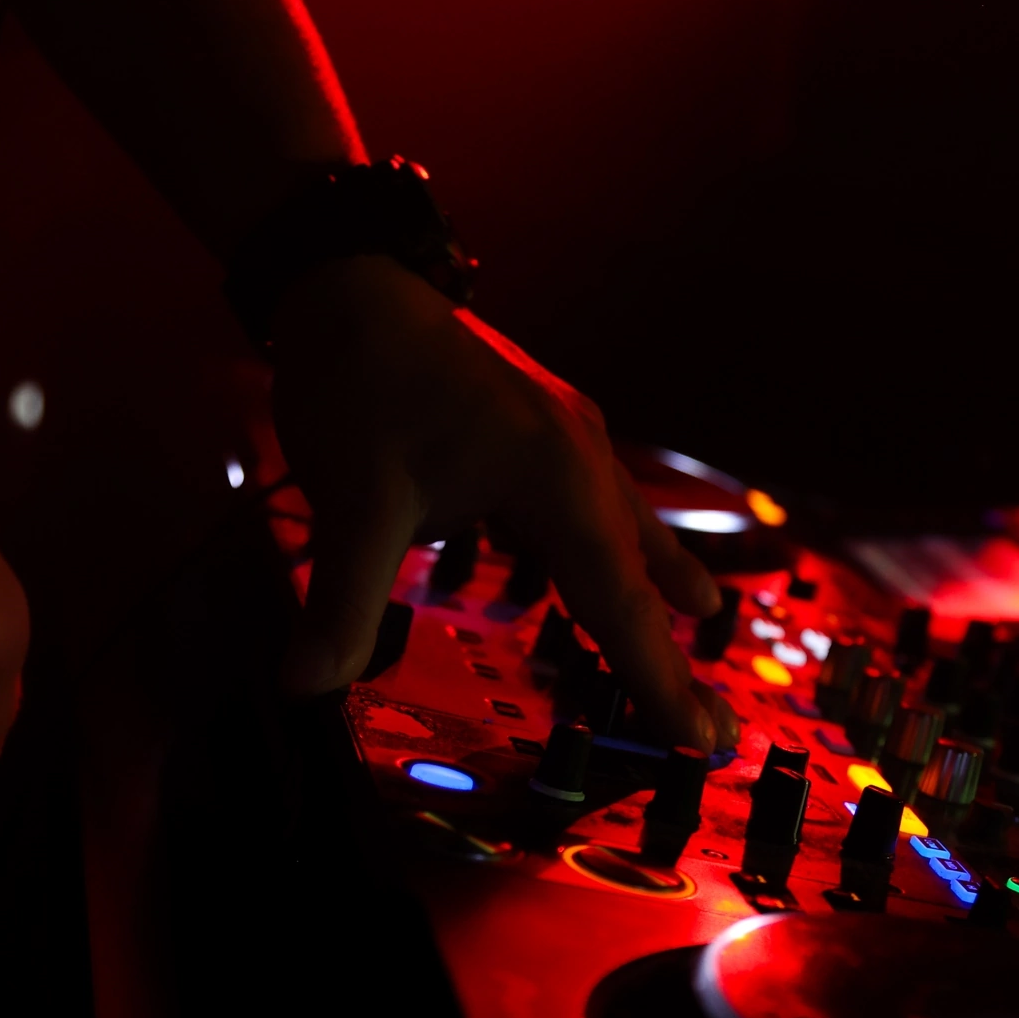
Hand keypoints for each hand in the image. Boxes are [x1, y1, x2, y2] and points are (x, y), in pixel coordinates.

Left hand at [267, 256, 736, 750]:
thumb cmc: (358, 381)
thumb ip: (341, 601)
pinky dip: (621, 539)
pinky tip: (628, 547)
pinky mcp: (541, 425)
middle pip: (638, 573)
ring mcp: (567, 434)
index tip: (702, 737)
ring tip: (704, 615)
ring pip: (626, 527)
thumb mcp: (351, 500)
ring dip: (659, 583)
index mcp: (555, 477)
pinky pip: (600, 499)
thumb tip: (303, 685)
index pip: (619, 601)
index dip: (658, 678)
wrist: (348, 280)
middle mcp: (580, 456)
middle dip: (670, 652)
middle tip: (714, 725)